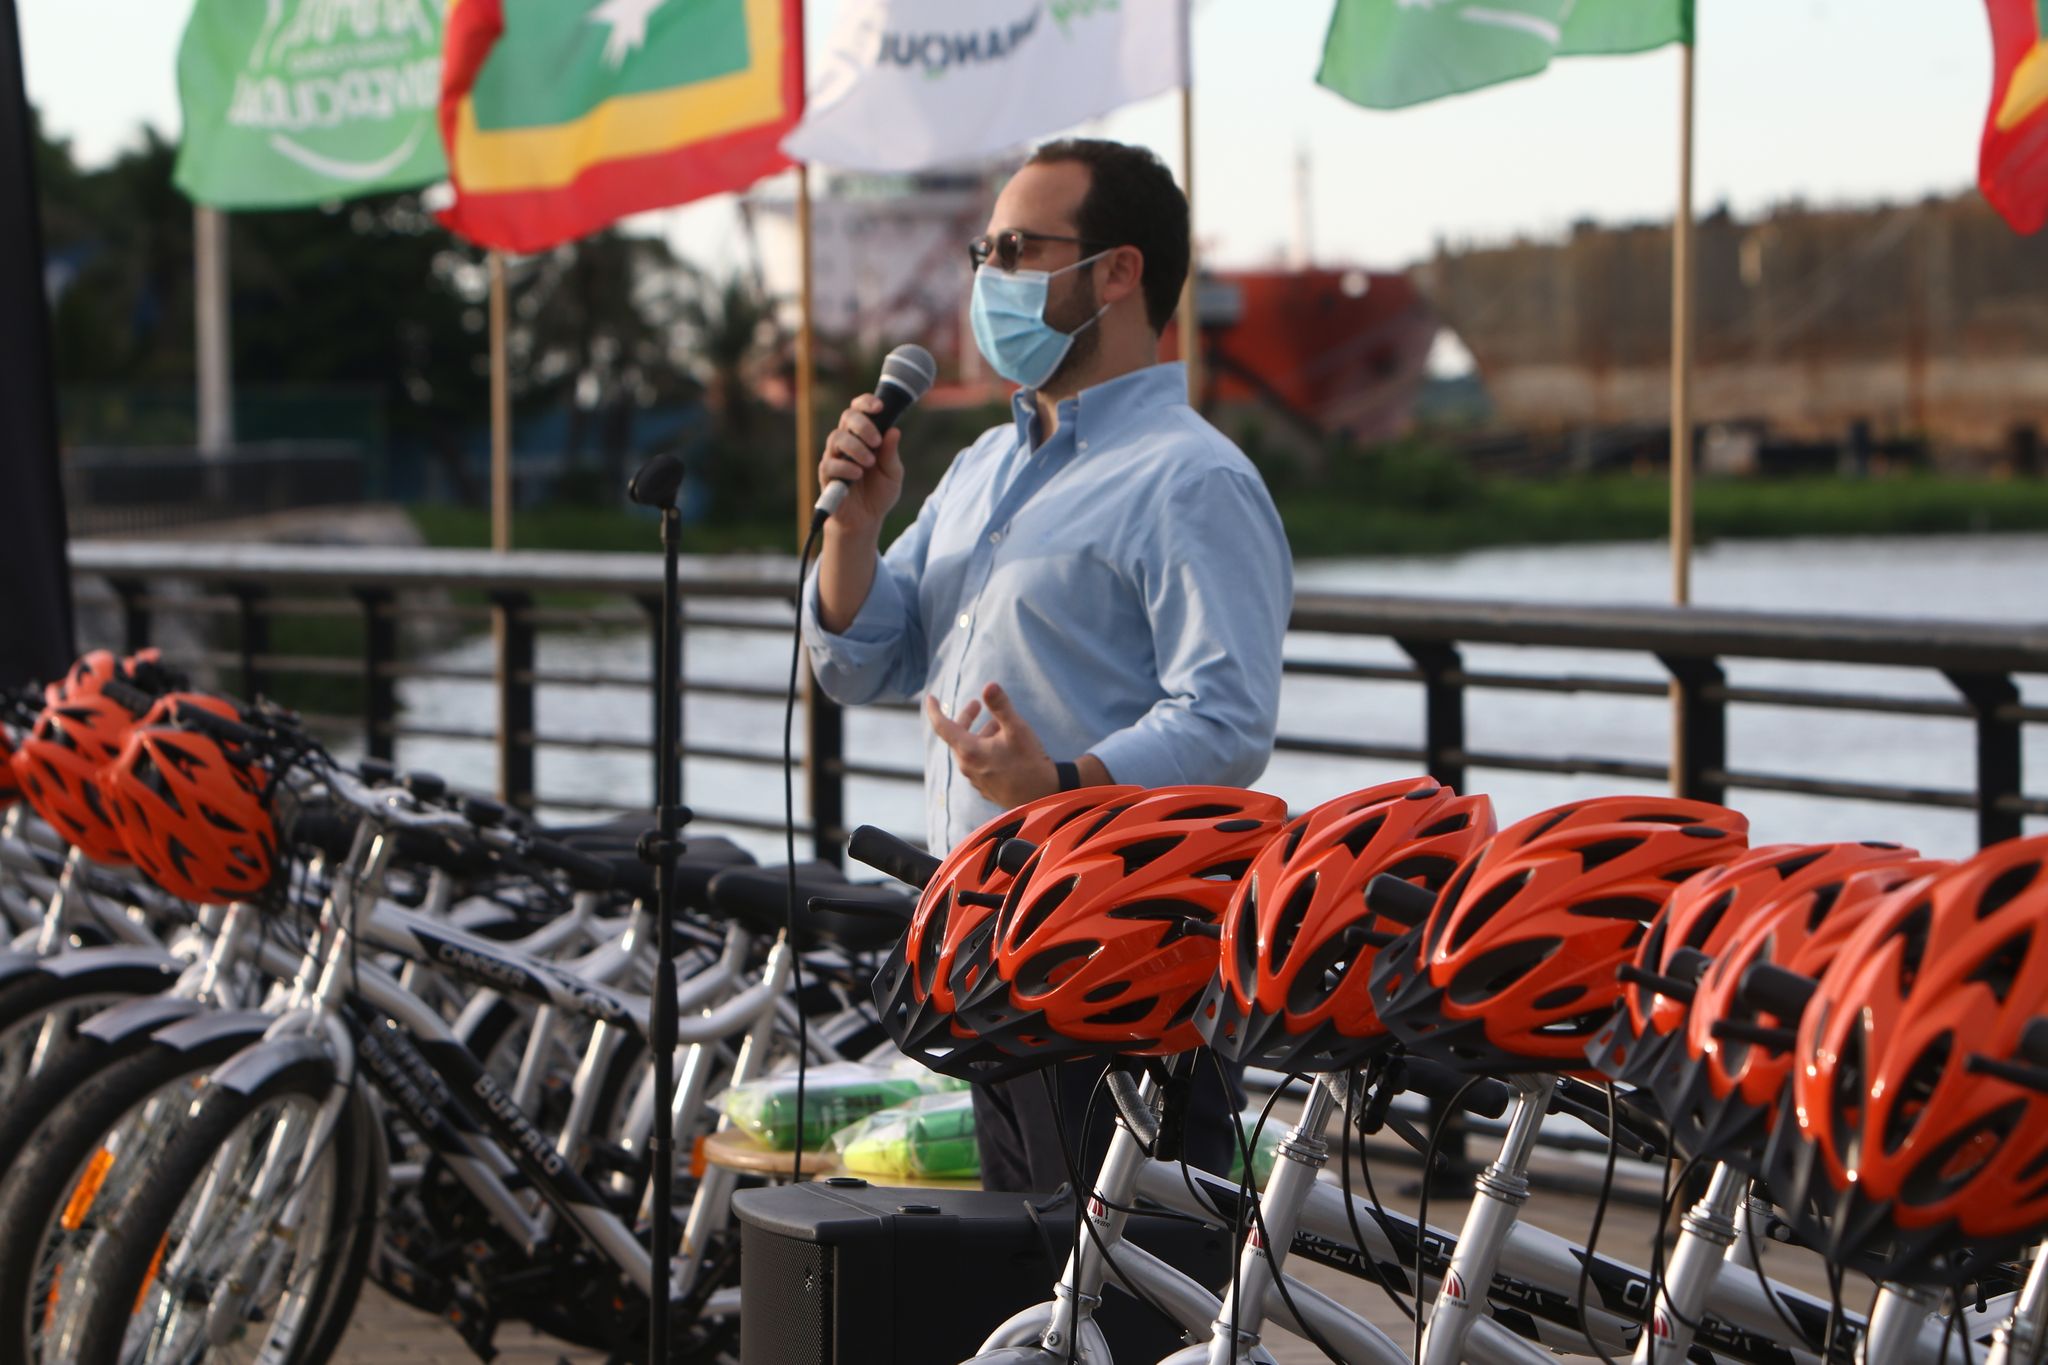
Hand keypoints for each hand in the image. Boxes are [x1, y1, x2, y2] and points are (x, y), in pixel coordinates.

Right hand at [817, 394, 904, 539]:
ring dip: (855, 447)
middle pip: (847, 417)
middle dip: (863, 425)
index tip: (880, 407)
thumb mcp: (893, 473)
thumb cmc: (878, 493)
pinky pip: (830, 464)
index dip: (866, 403)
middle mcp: (846, 442)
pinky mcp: (826, 475)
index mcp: (863, 436)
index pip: (859, 409)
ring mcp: (834, 457)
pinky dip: (845, 467)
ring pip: (836, 437)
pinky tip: (858, 475)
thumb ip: (891, 453)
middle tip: (876, 441)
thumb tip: (894, 430)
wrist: (866, 520)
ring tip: (869, 462)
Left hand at [925, 683, 1057, 810]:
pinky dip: (984, 749)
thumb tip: (989, 685)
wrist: (1042, 796)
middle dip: (966, 718)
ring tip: (998, 725)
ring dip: (979, 734)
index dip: (935, 710)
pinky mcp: (985, 787)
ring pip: (969, 749)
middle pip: (958, 736)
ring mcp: (975, 779)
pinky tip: (1002, 747)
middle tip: (977, 704)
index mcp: (969, 751)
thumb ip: (1001, 706)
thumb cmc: (1029, 761)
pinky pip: (977, 762)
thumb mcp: (1017, 729)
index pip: (942, 726)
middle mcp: (967, 767)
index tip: (931, 698)